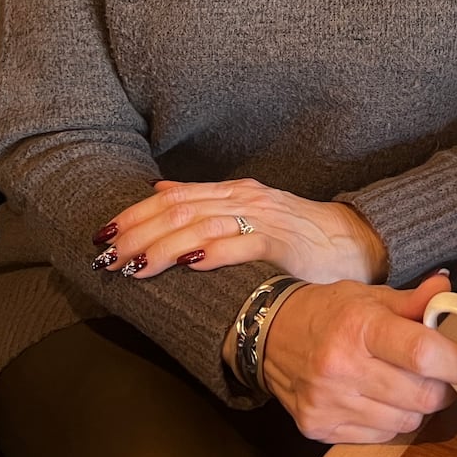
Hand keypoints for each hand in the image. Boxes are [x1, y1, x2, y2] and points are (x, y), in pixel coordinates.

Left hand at [91, 178, 387, 282]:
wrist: (354, 243)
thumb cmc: (298, 237)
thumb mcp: (249, 213)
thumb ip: (206, 203)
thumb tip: (159, 192)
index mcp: (232, 192)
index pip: (172, 199)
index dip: (133, 215)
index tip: (101, 234)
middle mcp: (242, 199)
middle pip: (178, 210)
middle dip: (136, 233)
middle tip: (105, 255)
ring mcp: (262, 218)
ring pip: (201, 225)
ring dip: (162, 246)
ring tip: (133, 265)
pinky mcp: (282, 242)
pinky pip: (242, 243)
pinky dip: (212, 252)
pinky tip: (189, 263)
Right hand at [259, 273, 456, 442]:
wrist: (270, 333)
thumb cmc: (326, 311)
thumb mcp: (367, 295)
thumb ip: (411, 300)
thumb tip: (446, 290)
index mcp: (357, 326)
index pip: (422, 353)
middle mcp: (341, 366)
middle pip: (422, 395)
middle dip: (443, 385)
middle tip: (440, 370)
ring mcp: (329, 401)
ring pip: (406, 421)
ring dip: (417, 404)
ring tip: (404, 380)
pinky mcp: (320, 426)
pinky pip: (380, 435)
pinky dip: (391, 419)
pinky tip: (379, 397)